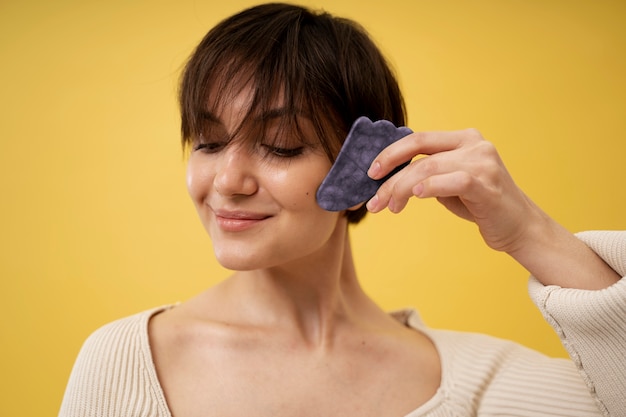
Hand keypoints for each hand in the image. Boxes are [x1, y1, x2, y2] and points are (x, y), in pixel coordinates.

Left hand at [365, 128, 540, 253]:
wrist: (519, 227)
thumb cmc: (480, 205)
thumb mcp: (449, 183)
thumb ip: (427, 173)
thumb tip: (387, 177)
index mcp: (463, 139)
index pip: (418, 139)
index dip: (391, 153)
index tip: (371, 173)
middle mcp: (474, 144)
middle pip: (420, 151)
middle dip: (390, 174)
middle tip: (373, 198)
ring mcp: (483, 162)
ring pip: (429, 167)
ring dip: (401, 189)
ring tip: (390, 207)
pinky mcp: (488, 184)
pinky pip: (453, 180)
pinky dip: (431, 187)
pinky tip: (416, 196)